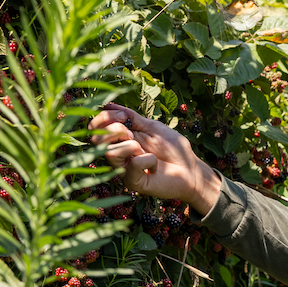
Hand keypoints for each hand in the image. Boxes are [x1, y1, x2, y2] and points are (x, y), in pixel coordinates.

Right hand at [88, 103, 221, 214]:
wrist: (191, 170)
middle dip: (113, 129)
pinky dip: (146, 160)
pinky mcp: (134, 182)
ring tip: (142, 148)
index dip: (104, 117)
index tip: (124, 115)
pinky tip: (155, 165)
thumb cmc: (174, 149)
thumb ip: (132, 117)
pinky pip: (132, 166)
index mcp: (122, 139)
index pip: (96, 127)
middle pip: (96, 139)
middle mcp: (119, 154)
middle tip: (131, 132)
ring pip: (109, 152)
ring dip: (129, 145)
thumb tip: (109, 104)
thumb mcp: (152, 127)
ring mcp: (125, 169)